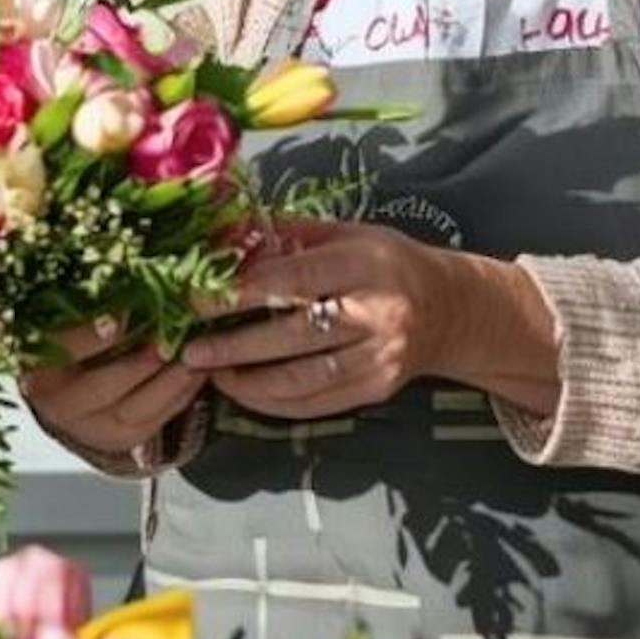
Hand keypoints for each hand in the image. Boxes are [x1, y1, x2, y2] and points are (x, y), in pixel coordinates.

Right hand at [20, 316, 205, 460]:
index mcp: (38, 368)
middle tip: (166, 341)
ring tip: (191, 357)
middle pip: (101, 386)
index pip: (63, 350)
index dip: (91, 334)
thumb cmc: (73, 343)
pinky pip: (152, 422)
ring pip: (132, 409)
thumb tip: (124, 277)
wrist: (70, 392)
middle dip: (138, 364)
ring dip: (168, 382)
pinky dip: (178, 397)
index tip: (122, 315)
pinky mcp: (118, 439)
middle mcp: (57, 403)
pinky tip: (195, 374)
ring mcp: (88, 427)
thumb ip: (88, 304)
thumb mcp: (69, 321)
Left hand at [175, 219, 460, 420]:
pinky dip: (274, 402)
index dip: (239, 293)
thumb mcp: (345, 234)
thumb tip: (225, 237)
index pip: (293, 282)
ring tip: (209, 373)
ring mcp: (380, 356)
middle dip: (234, 346)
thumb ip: (288, 236)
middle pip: (294, 336)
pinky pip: (317, 403)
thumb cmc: (384, 264)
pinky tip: (243, 392)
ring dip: (248, 381)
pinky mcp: (378, 389)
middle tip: (189, 349)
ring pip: (303, 378)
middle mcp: (377, 313)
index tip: (195, 300)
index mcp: (366, 264)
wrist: (450, 309)